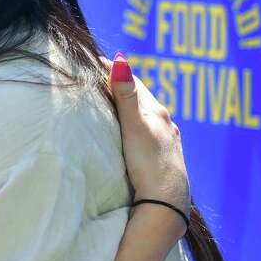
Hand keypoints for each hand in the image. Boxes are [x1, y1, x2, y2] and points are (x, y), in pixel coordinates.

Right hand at [105, 52, 189, 221]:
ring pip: (145, 114)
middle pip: (140, 96)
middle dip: (121, 85)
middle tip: (98, 77)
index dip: (112, 71)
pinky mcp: (166, 154)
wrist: (167, 201)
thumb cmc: (148, 163)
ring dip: (130, 105)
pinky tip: (133, 131)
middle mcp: (164, 121)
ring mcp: (167, 138)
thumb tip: (119, 58)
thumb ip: (125, 94)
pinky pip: (149, 130)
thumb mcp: (134, 126)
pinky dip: (137, 123)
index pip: (132, 82)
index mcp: (156, 111)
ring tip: (112, 102)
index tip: (93, 62)